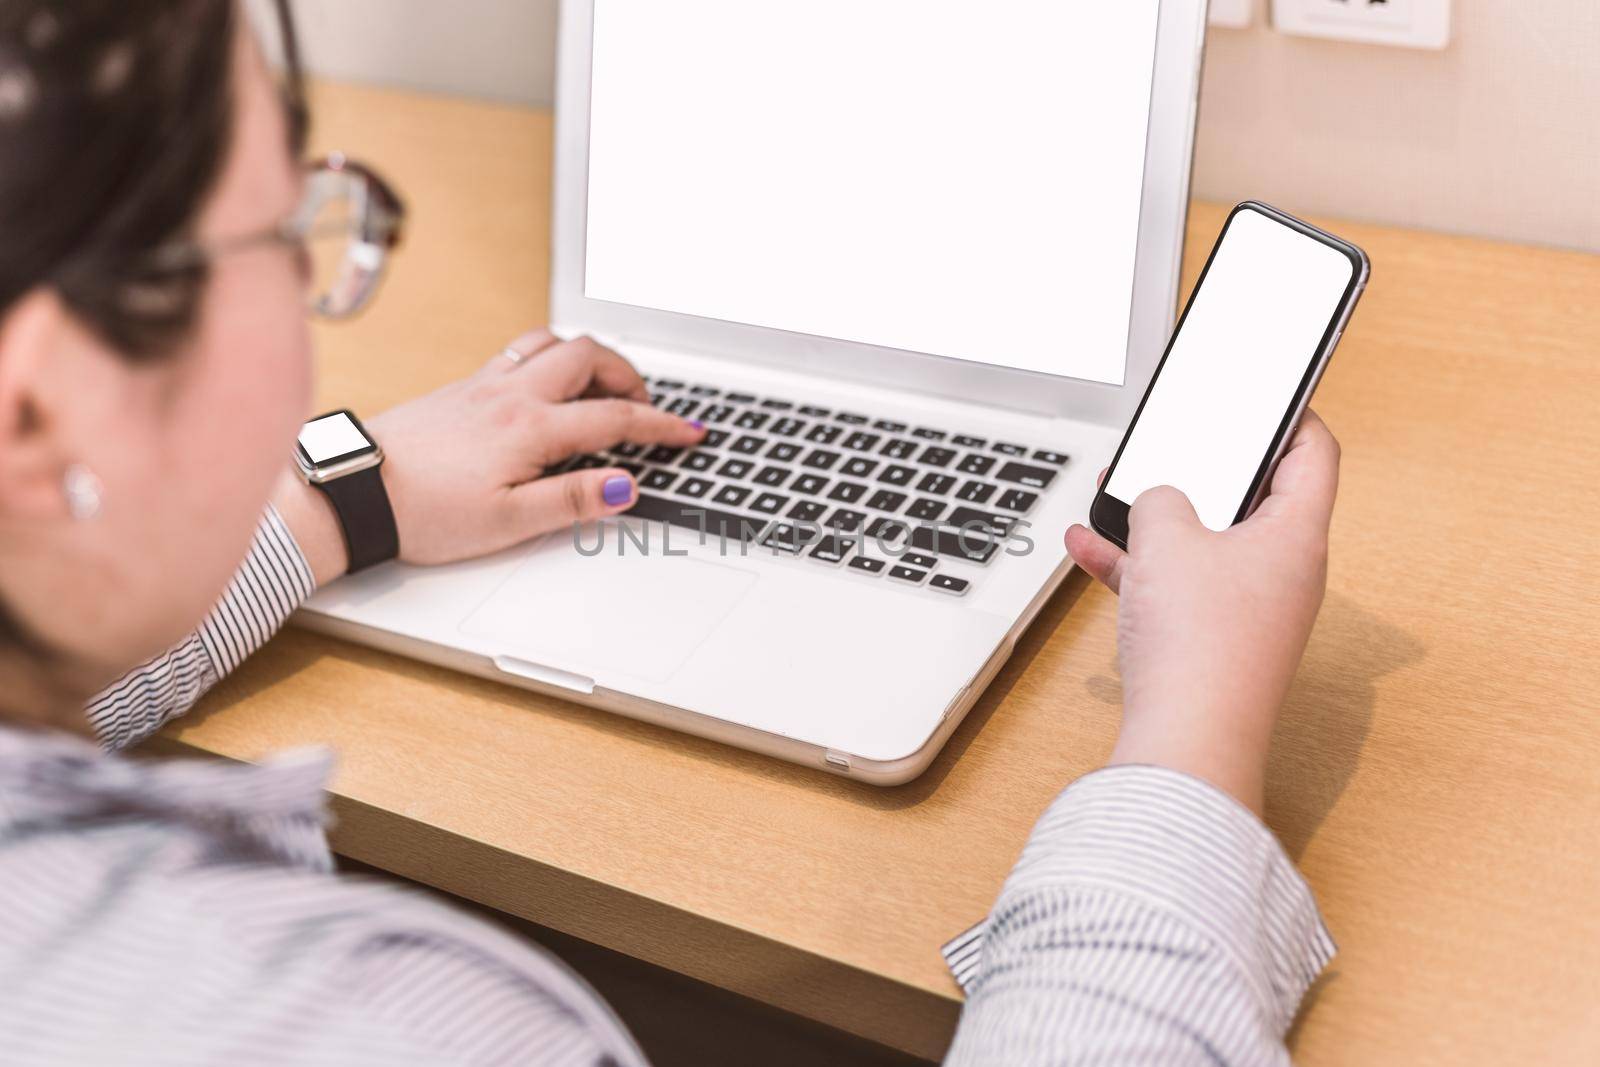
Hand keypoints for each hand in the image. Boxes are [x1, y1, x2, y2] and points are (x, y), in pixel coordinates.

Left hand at [275, 330, 703, 583]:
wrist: (353, 492)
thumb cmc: (423, 512)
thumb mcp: (509, 521)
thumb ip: (573, 500)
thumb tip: (626, 486)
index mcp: (530, 428)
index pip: (615, 417)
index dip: (660, 425)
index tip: (688, 434)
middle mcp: (510, 395)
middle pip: (588, 356)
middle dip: (628, 375)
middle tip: (644, 406)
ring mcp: (483, 384)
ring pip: (551, 342)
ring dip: (588, 357)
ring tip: (602, 388)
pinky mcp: (461, 388)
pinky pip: (518, 351)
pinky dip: (550, 357)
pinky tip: (547, 385)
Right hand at [1065, 411, 1340, 814]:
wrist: (1186, 742)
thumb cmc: (1199, 643)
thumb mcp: (1167, 537)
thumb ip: (1159, 500)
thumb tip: (1157, 504)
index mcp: (1296, 537)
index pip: (1314, 455)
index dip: (1293, 413)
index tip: (1268, 392)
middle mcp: (1282, 573)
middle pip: (1252, 499)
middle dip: (1203, 469)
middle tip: (1174, 442)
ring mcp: (1246, 610)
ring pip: (1203, 543)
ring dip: (1156, 518)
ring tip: (1114, 493)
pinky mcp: (1210, 642)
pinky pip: (1174, 585)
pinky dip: (1136, 564)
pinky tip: (1088, 548)